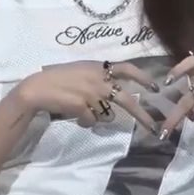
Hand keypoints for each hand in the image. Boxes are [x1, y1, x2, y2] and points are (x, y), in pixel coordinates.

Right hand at [15, 60, 160, 133]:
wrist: (37, 88)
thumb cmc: (57, 78)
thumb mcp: (81, 70)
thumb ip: (98, 76)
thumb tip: (114, 89)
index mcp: (99, 67)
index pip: (127, 68)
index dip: (143, 78)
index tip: (156, 88)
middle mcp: (98, 79)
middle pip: (126, 100)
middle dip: (142, 116)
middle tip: (154, 127)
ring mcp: (91, 93)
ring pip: (106, 115)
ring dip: (97, 117)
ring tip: (82, 111)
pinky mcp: (82, 106)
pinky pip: (91, 121)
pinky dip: (84, 122)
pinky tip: (74, 116)